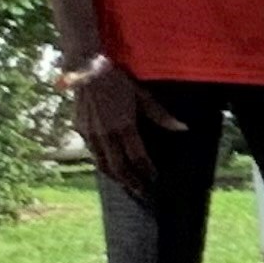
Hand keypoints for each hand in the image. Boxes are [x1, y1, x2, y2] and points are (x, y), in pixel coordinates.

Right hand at [69, 57, 173, 199]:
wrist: (86, 68)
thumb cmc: (118, 80)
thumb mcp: (142, 95)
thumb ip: (161, 115)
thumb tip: (183, 129)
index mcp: (124, 126)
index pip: (137, 157)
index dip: (147, 171)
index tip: (155, 180)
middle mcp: (105, 134)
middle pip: (119, 167)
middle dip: (131, 183)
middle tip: (142, 194)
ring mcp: (90, 133)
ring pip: (102, 164)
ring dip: (115, 177)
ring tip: (127, 185)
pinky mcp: (80, 129)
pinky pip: (91, 153)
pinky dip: (102, 164)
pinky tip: (109, 167)